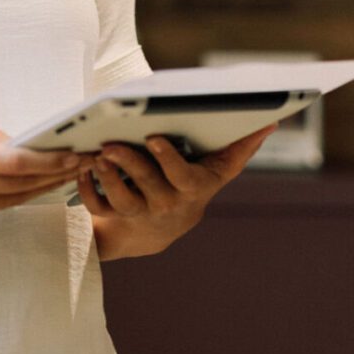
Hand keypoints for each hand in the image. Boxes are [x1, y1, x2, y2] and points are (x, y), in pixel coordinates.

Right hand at [0, 114, 97, 218]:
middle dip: (57, 172)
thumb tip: (22, 141)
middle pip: (20, 183)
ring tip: (75, 170)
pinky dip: (25, 192)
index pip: (12, 162)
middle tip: (87, 158)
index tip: (74, 151)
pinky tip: (45, 181)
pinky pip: (0, 203)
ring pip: (15, 197)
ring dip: (47, 185)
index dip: (47, 159)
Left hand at [83, 124, 275, 260]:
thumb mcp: (216, 172)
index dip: (167, 159)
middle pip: (148, 183)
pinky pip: (98, 207)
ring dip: (107, 177)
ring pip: (121, 198)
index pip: (182, 176)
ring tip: (96, 156)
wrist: (159, 231)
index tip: (153, 138)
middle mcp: (167, 203)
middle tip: (111, 144)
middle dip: (129, 162)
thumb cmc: (190, 185)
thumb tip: (270, 122)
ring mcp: (140, 212)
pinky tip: (83, 172)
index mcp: (192, 188)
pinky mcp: (116, 217)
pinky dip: (87, 190)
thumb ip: (240, 148)